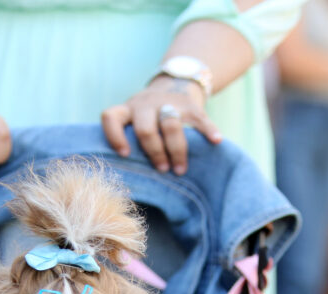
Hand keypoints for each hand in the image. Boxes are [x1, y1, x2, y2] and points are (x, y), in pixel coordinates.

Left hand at [102, 76, 221, 175]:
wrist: (175, 83)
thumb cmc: (149, 118)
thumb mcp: (135, 120)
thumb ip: (131, 140)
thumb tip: (132, 177)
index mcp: (127, 110)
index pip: (111, 117)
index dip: (115, 136)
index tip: (125, 155)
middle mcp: (145, 105)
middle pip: (145, 129)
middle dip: (154, 152)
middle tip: (162, 170)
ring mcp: (169, 103)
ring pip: (170, 124)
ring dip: (176, 150)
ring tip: (179, 169)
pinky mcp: (191, 105)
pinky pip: (201, 119)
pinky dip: (209, 130)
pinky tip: (215, 141)